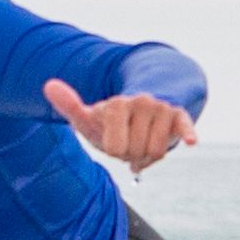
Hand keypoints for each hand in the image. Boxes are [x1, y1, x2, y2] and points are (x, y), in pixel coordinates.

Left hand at [46, 79, 192, 170]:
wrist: (139, 111)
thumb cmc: (110, 123)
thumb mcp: (88, 118)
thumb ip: (69, 105)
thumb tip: (48, 85)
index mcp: (117, 104)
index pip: (116, 148)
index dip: (115, 150)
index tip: (114, 139)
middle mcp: (141, 101)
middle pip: (137, 151)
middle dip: (133, 153)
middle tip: (130, 141)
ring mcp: (161, 108)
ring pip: (157, 151)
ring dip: (149, 154)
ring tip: (143, 140)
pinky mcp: (178, 115)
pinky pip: (184, 126)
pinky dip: (187, 134)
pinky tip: (190, 141)